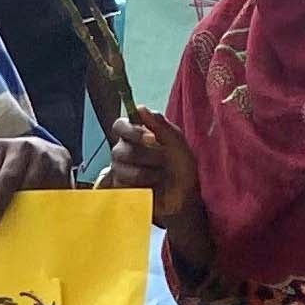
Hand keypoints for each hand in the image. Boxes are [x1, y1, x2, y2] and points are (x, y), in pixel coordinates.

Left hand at [0, 134, 70, 230]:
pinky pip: (52, 189)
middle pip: (8, 177)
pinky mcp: (62, 167)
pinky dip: (43, 206)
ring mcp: (44, 156)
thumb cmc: (12, 167)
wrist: (45, 150)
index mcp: (0, 148)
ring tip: (14, 227)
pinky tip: (36, 220)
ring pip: (32, 183)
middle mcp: (22, 148)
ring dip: (22, 208)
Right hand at [100, 106, 198, 226]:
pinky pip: (121, 184)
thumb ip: (161, 125)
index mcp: (138, 135)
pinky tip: (151, 188)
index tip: (147, 137)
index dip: (130, 131)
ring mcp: (121, 170)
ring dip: (145, 172)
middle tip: (163, 161)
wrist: (185, 197)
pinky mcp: (120, 188)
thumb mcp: (178, 144)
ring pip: (120, 167)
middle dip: (145, 155)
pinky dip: (140, 186)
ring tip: (160, 176)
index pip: (120, 126)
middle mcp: (125, 150)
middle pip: (119, 148)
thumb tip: (140, 107)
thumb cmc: (182, 168)